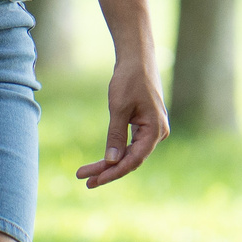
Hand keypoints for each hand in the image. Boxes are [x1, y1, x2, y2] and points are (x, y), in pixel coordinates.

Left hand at [77, 52, 167, 187]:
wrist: (137, 61)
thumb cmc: (129, 81)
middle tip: (84, 180)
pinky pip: (130, 145)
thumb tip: (111, 160)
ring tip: (86, 174)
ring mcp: (152, 130)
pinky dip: (115, 153)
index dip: (113, 172)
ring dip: (109, 164)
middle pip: (131, 160)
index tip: (94, 180)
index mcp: (156, 131)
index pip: (134, 160)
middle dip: (107, 171)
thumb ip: (115, 135)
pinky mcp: (145, 126)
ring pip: (130, 154)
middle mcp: (158, 133)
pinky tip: (102, 162)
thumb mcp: (119, 108)